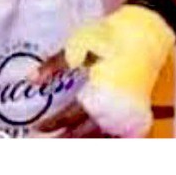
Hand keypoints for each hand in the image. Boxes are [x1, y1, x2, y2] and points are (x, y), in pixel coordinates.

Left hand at [34, 4, 175, 138]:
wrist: (145, 33)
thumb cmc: (109, 38)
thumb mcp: (78, 46)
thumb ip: (54, 66)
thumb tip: (30, 79)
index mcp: (97, 93)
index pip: (70, 117)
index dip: (52, 123)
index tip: (38, 127)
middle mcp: (113, 109)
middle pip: (85, 133)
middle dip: (65, 138)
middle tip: (48, 141)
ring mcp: (127, 113)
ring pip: (102, 137)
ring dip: (84, 141)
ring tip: (66, 141)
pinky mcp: (135, 112)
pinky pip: (119, 135)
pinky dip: (104, 138)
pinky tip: (93, 138)